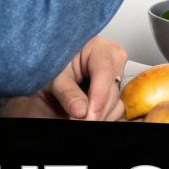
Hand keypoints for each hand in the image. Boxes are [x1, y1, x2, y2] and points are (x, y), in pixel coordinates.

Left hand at [0, 36, 127, 120]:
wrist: (52, 71)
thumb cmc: (55, 64)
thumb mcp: (55, 75)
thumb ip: (67, 92)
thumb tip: (81, 110)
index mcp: (99, 47)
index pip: (104, 71)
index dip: (98, 95)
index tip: (88, 114)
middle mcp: (112, 60)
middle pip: (112, 90)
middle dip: (96, 109)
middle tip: (79, 121)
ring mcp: (116, 76)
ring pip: (115, 102)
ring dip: (99, 114)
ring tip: (77, 117)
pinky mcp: (116, 91)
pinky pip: (116, 108)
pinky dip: (102, 115)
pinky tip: (88, 114)